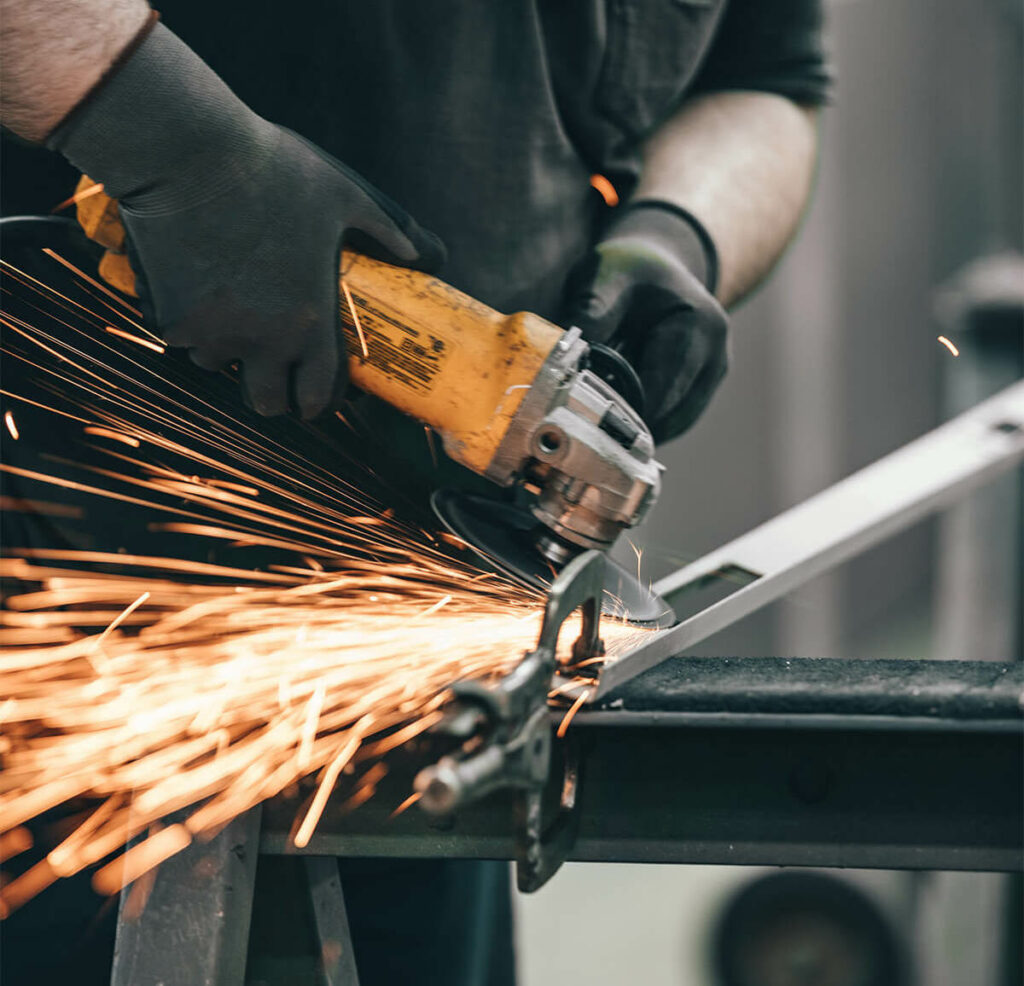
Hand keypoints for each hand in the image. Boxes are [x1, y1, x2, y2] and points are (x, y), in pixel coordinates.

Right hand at [51, 24, 443, 418]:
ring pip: (217, 366)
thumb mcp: (346, 195)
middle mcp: (262, 340)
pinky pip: (180, 337)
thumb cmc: (275, 169)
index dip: (316, 404)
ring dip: (225, 351)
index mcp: (309, 321)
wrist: (188, 152)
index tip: (311, 399)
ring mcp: (212, 334)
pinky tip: (193, 285)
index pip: (316, 397)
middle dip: (271, 394)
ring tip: (231, 311)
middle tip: (271, 372)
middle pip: (265, 403)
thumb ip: (390, 231)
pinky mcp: (169, 318)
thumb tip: (432, 255)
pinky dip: (186, 322)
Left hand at [563, 202, 727, 442]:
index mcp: (698, 328)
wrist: (656, 262)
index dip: (623, 413)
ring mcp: (711, 377)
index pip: (663, 390)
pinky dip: (642, 422)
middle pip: (671, 417)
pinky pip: (670, 421)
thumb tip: (561, 365)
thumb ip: (589, 319)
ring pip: (671, 426)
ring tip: (594, 423)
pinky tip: (611, 415)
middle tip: (582, 433)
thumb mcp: (604, 278)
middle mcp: (715, 357)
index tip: (584, 424)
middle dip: (626, 427)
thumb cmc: (629, 267)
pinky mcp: (699, 389)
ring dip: (634, 429)